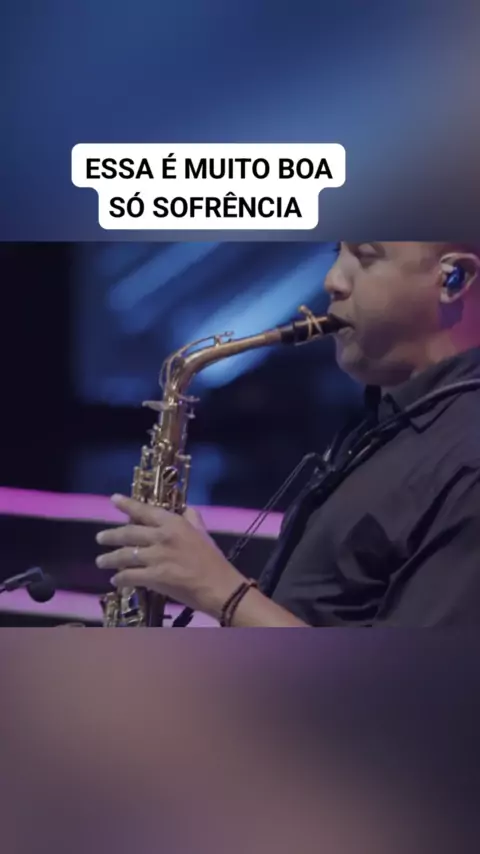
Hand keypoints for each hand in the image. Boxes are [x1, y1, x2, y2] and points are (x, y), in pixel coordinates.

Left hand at [95, 495, 244, 618]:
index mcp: (173, 524)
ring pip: (124, 555)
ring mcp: (156, 557)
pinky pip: (130, 575)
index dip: (127, 505)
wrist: (219, 586)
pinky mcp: (154, 577)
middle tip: (99, 538)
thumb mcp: (203, 533)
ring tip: (101, 561)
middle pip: (128, 534)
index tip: (113, 499)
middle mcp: (161, 537)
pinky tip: (116, 580)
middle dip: (110, 536)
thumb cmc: (212, 560)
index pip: (145, 511)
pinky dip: (121, 578)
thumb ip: (192, 519)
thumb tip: (186, 509)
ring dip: (110, 559)